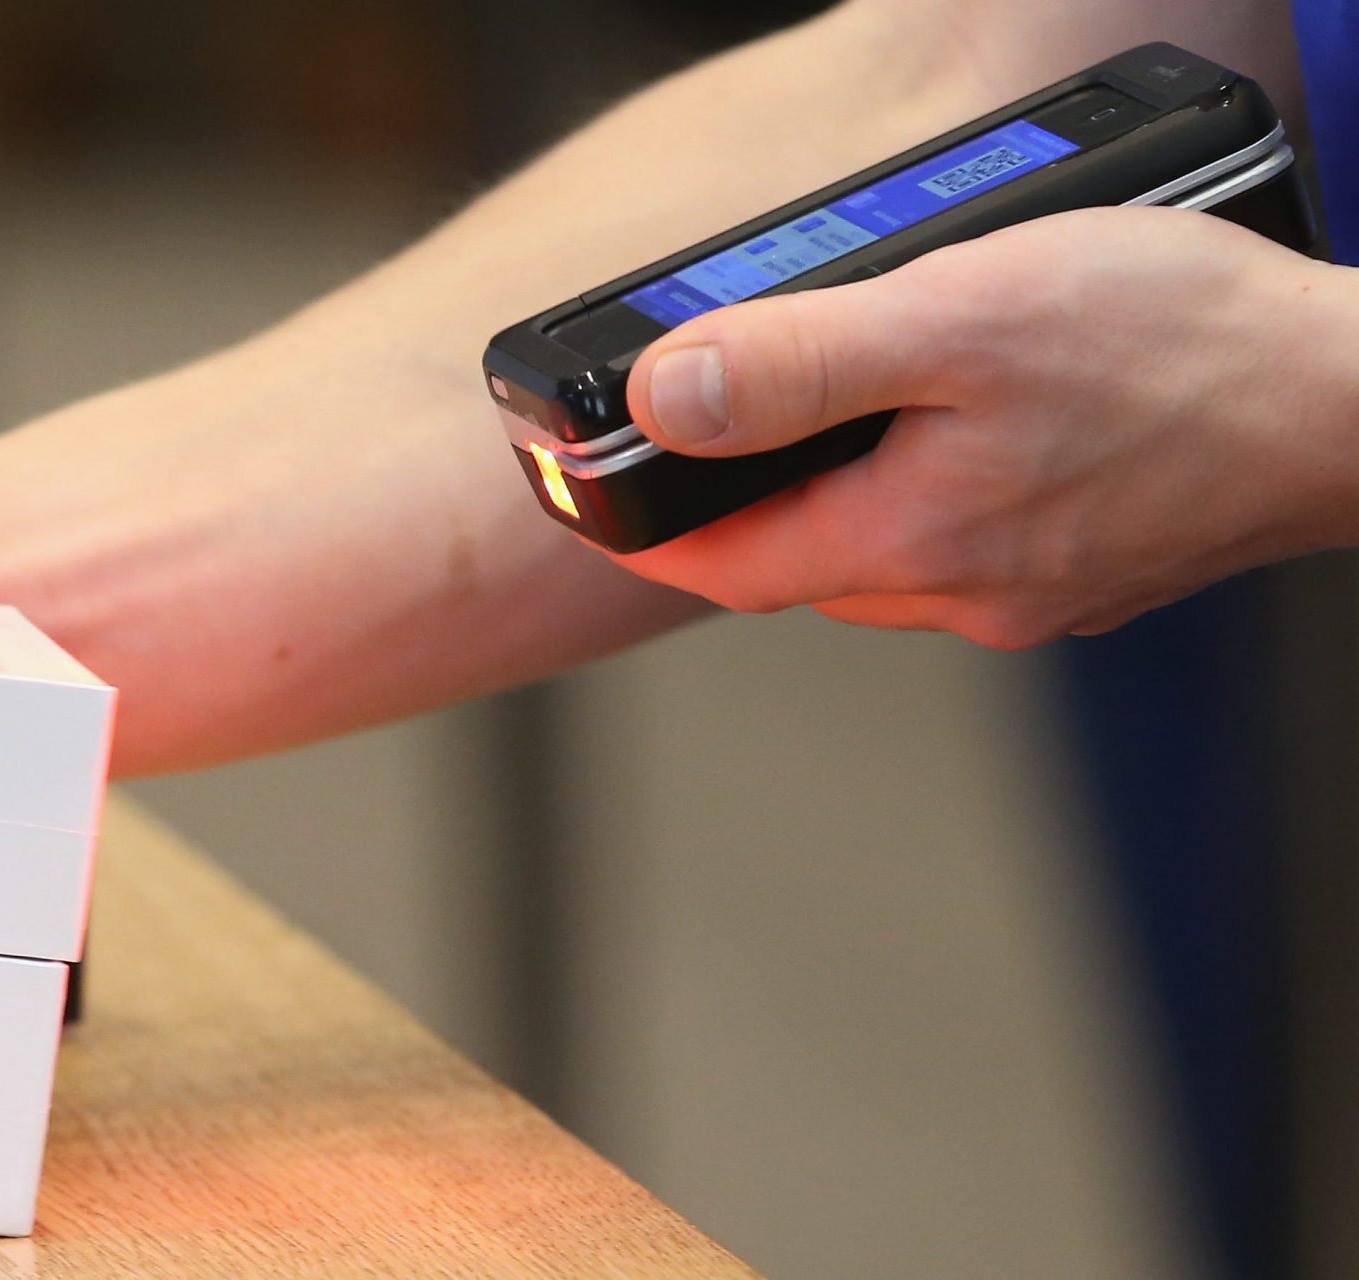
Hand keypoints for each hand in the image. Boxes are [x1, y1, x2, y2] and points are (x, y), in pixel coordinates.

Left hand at [617, 207, 1358, 647]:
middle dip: (746, 504)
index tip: (596, 501)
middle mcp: (965, 592)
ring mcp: (1035, 591)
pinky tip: (960, 429)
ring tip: (840, 410)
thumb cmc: (1182, 349)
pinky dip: (933, 495)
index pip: (724, 565)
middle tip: (712, 431)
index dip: (648, 530)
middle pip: (800, 560)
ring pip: (885, 554)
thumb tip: (664, 400)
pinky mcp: (1093, 568)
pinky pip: (968, 543)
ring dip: (844, 496)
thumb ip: (799, 363)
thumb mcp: (958, 318)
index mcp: (910, 542)